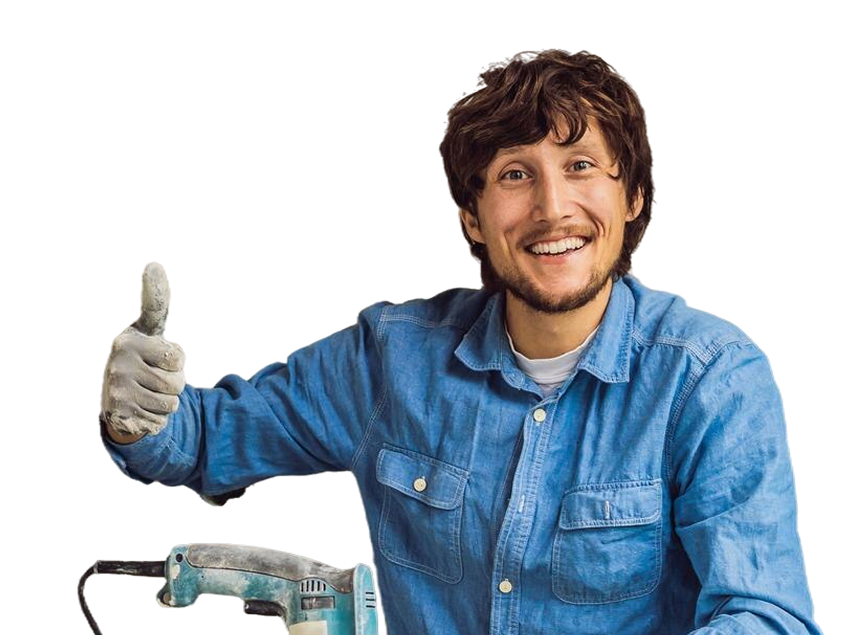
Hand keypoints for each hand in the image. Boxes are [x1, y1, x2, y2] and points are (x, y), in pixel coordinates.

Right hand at [99, 262, 185, 438]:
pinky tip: (141, 409)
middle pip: (178, 381)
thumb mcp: (150, 329)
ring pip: (171, 403)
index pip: (173, 354)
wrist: (118, 398)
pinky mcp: (119, 415)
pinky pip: (160, 421)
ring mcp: (116, 390)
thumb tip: (152, 265)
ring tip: (148, 392)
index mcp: (128, 339)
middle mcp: (118, 363)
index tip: (161, 341)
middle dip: (175, 383)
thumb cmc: (142, 356)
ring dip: (167, 401)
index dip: (175, 358)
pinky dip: (157, 419)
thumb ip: (156, 302)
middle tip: (155, 378)